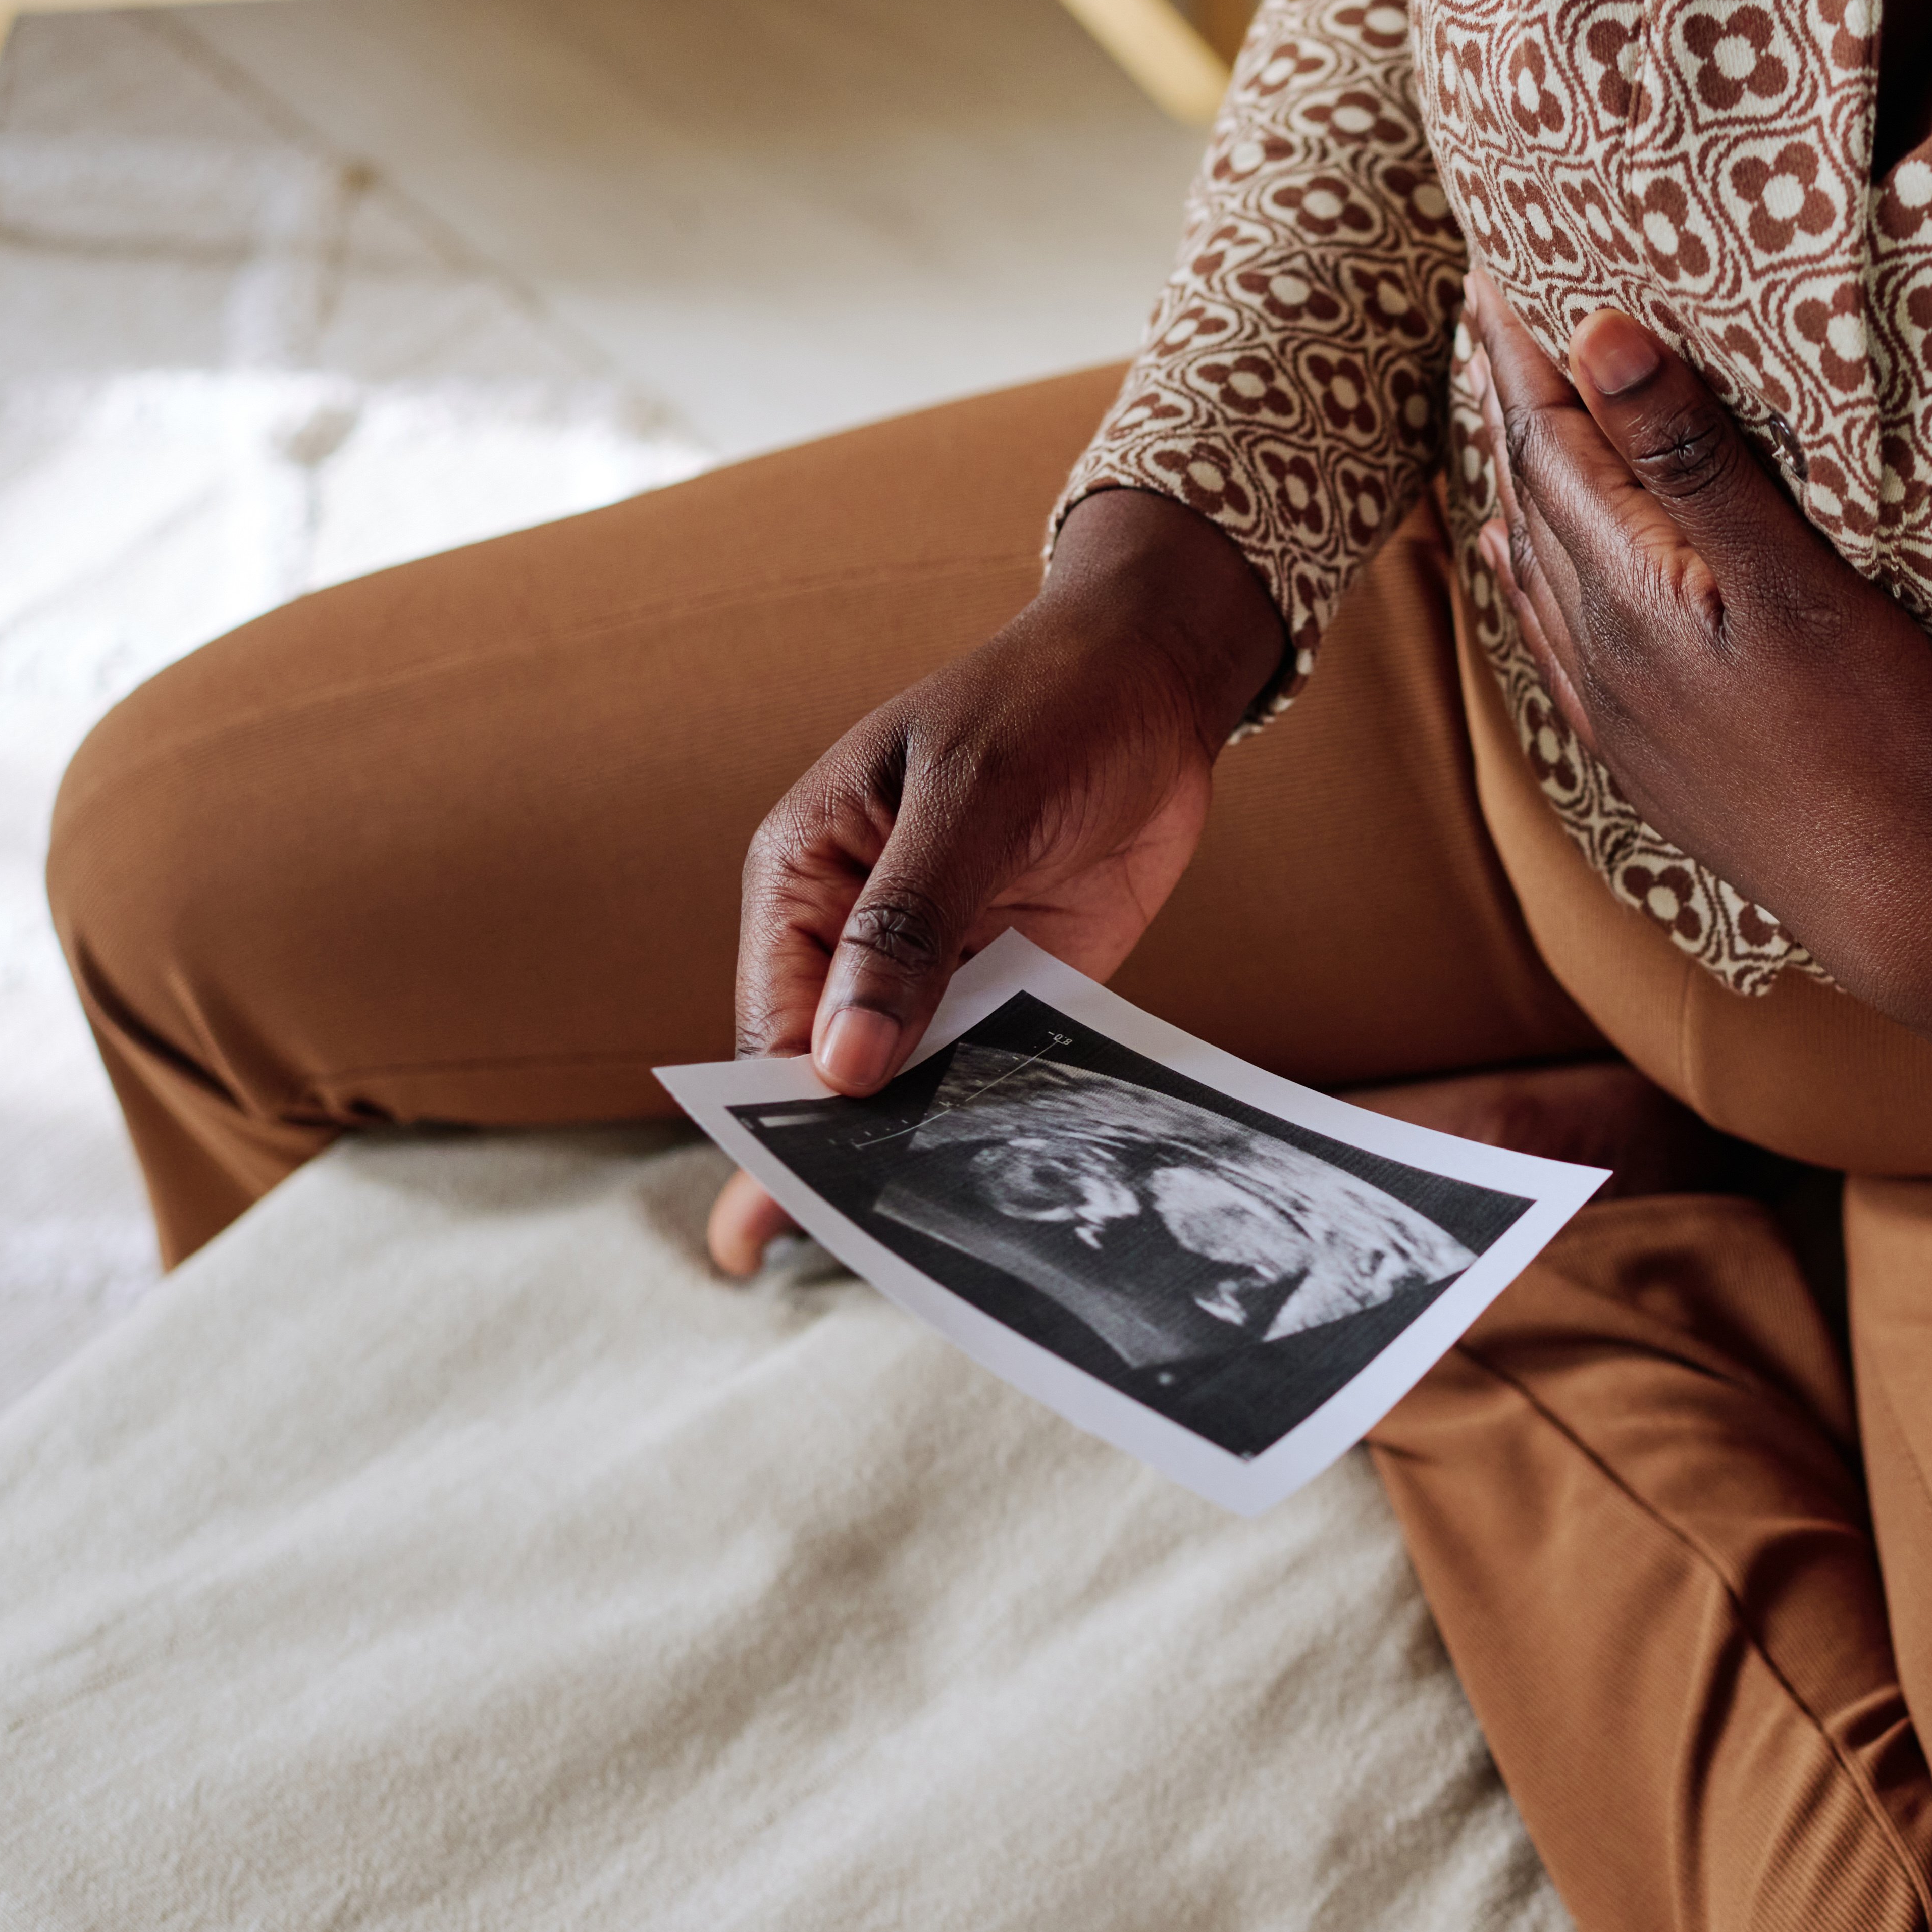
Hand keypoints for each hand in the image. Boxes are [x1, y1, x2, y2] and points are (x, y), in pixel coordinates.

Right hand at [704, 488, 1282, 1275]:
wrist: (1154, 678)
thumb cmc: (1043, 706)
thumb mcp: (971, 802)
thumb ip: (908, 927)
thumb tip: (845, 1064)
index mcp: (805, 879)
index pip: (777, 1026)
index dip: (787, 1120)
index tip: (798, 1207)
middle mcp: (857, 936)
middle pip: (836, 1072)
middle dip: (848, 1155)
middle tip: (864, 1253)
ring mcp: (939, 966)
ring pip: (913, 1083)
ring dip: (927, 1149)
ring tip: (938, 1243)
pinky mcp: (1018, 983)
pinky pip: (995, 1066)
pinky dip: (999, 1119)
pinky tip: (1012, 1183)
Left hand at [1470, 275, 1931, 1054]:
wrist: (1914, 908)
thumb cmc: (1878, 745)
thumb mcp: (1800, 583)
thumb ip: (1696, 460)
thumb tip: (1599, 337)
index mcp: (1629, 595)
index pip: (1548, 441)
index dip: (1523, 349)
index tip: (1495, 271)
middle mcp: (1601, 652)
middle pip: (1530, 495)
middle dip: (1513, 399)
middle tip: (1494, 316)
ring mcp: (1621, 712)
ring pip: (1536, 567)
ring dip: (1519, 482)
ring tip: (1507, 416)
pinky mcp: (1652, 757)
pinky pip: (1556, 640)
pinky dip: (1533, 574)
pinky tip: (1524, 564)